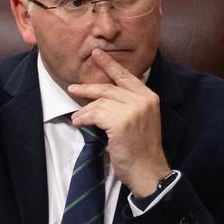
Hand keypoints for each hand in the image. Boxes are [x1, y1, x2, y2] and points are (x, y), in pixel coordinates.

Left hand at [68, 49, 170, 196]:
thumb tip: (107, 93)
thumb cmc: (142, 149)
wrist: (148, 170)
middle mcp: (143, 101)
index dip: (110, 65)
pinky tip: (79, 123)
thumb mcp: (142, 120)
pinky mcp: (121, 122)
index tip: (98, 54)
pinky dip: (83, 118)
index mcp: (150, 98)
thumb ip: (131, 104)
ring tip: (77, 117)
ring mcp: (133, 111)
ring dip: (84, 111)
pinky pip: (94, 114)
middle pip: (109, 87)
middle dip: (88, 87)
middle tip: (73, 88)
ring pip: (99, 102)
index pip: (126, 76)